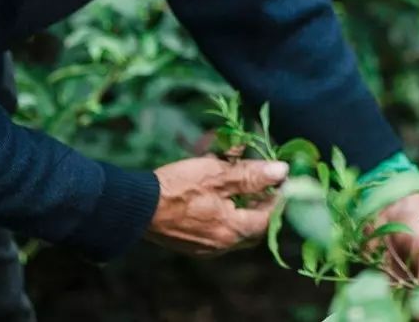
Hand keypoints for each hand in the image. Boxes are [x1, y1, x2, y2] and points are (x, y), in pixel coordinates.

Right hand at [146, 156, 287, 255]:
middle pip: (254, 228)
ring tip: (242, 186)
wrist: (136, 207)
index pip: (268, 217)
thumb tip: (282, 171)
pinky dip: (226, 214)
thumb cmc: (179, 188)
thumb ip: (251, 175)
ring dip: (243, 209)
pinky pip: (218, 231)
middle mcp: (222, 244)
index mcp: (232, 230)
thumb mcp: (218, 174)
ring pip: (236, 229)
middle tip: (265, 184)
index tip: (282, 179)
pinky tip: (218, 197)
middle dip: (263, 206)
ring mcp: (205, 247)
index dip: (279, 197)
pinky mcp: (191, 244)